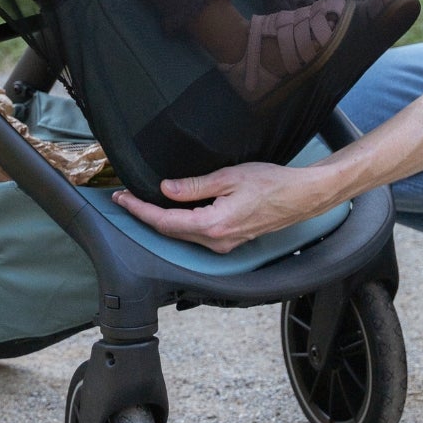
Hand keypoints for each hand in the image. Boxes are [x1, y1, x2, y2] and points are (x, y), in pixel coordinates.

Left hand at [112, 162, 331, 253]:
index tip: (122, 198)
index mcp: (213, 226)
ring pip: (182, 234)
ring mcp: (223, 245)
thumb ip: (194, 186)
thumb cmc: (270, 183)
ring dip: (160, 220)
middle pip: (169, 231)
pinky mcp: (229, 241)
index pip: (165, 221)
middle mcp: (216, 242)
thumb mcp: (228, 177)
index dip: (140, 210)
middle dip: (145, 215)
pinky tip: (171, 209)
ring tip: (142, 202)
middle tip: (125, 198)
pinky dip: (179, 223)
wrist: (300, 197)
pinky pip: (196, 234)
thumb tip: (165, 189)